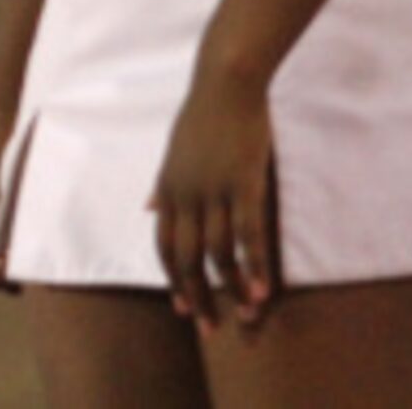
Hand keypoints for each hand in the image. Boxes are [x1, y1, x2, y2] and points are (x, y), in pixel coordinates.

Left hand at [150, 64, 277, 326]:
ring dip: (232, 288)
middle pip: (187, 256)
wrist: (224, 83)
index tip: (183, 308)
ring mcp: (214, 190)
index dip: (173, 278)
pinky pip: (247, 234)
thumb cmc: (201, 116)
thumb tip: (147, 210)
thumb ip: (162, 186)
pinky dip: (255, 265)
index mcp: (167, 187)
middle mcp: (186, 194)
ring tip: (245, 315)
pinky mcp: (243, 184)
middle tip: (209, 328)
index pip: (164, 244)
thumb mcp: (173, 152)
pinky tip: (263, 290)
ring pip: (218, 252)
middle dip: (198, 295)